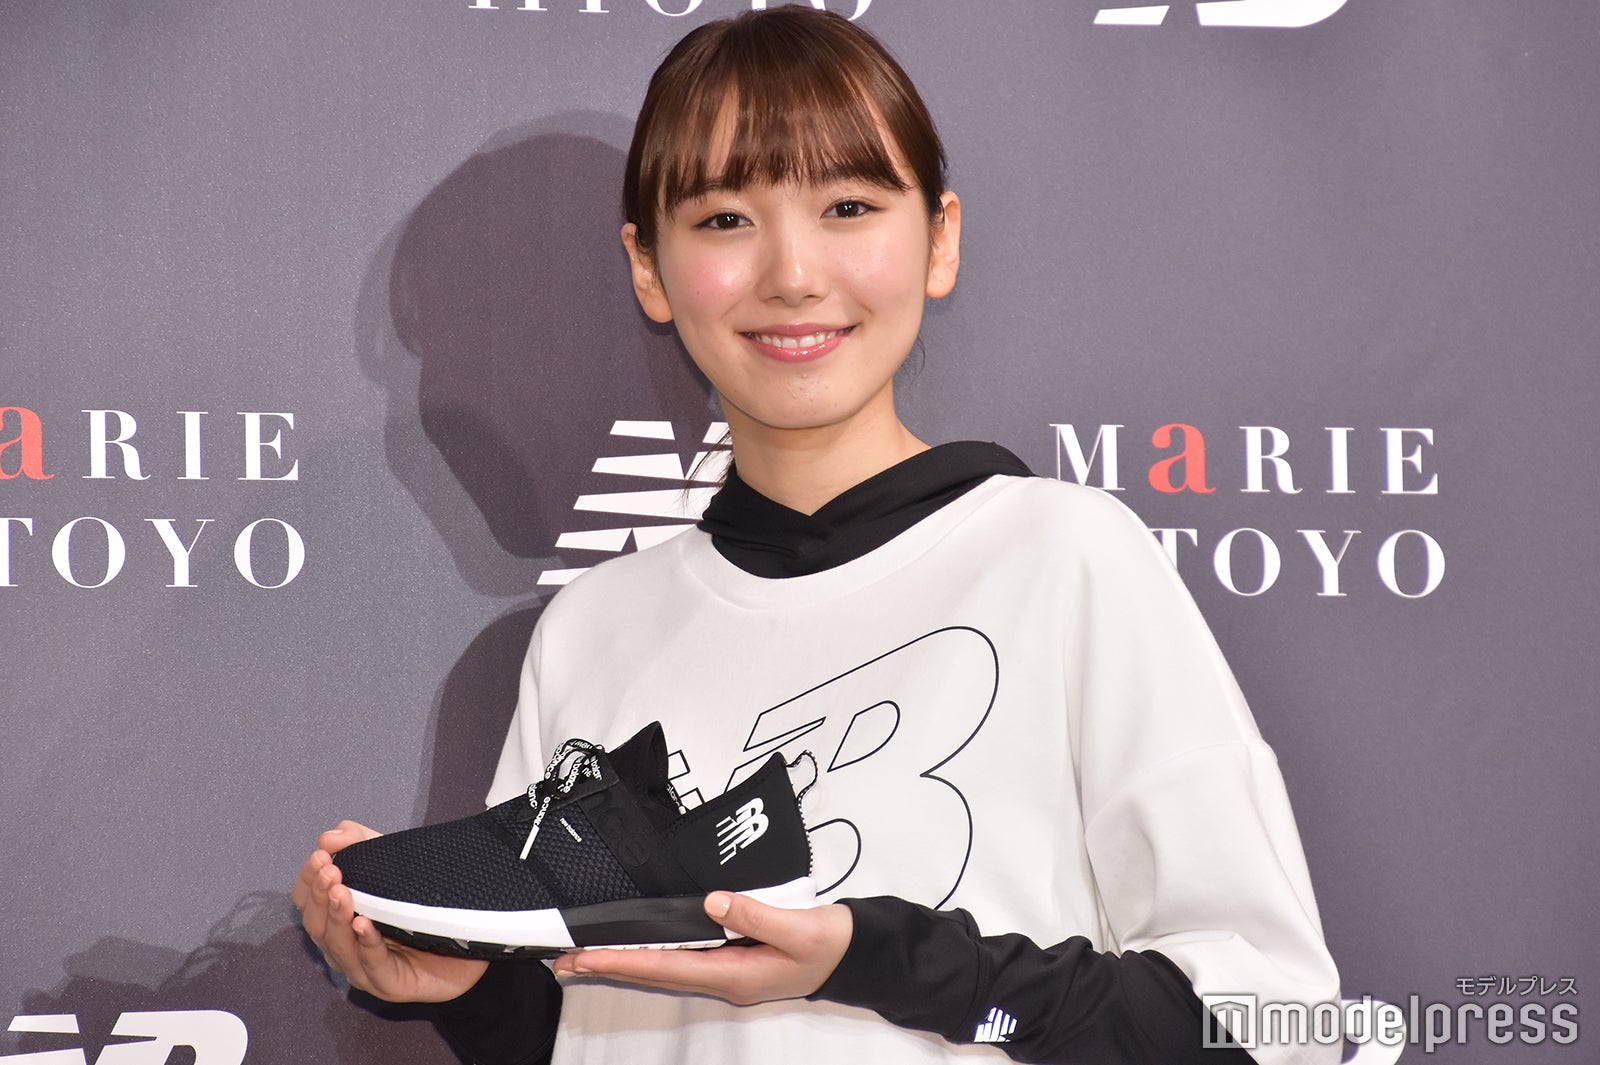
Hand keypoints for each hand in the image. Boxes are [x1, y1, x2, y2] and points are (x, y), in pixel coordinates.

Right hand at [293, 820, 488, 1002]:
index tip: (319, 857)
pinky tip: (365, 925)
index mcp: (340, 922)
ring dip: (338, 919)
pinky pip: (373, 966)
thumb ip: (361, 842)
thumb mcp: (392, 862)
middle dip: (321, 898)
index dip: (309, 882)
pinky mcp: (391, 986)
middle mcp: (346, 948)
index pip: (310, 904)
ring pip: (340, 949)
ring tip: (341, 893)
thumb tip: (328, 837)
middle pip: (318, 927)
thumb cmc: (424, 904)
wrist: (473, 934)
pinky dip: (367, 945)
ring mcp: (366, 970)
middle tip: (329, 872)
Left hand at [549, 892, 851, 1004]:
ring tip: (585, 955)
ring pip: (664, 966)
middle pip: (655, 973)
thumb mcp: (798, 928)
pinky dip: (651, 952)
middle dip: (610, 966)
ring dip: (625, 960)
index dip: (622, 962)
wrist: (854, 952)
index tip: (585, 956)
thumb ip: (754, 915)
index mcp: (734, 975)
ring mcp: (726, 969)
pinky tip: (635, 945)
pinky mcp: (732, 957)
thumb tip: (712, 902)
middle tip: (564, 959)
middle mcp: (723, 977)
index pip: (666, 968)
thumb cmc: (829, 943)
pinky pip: (681, 956)